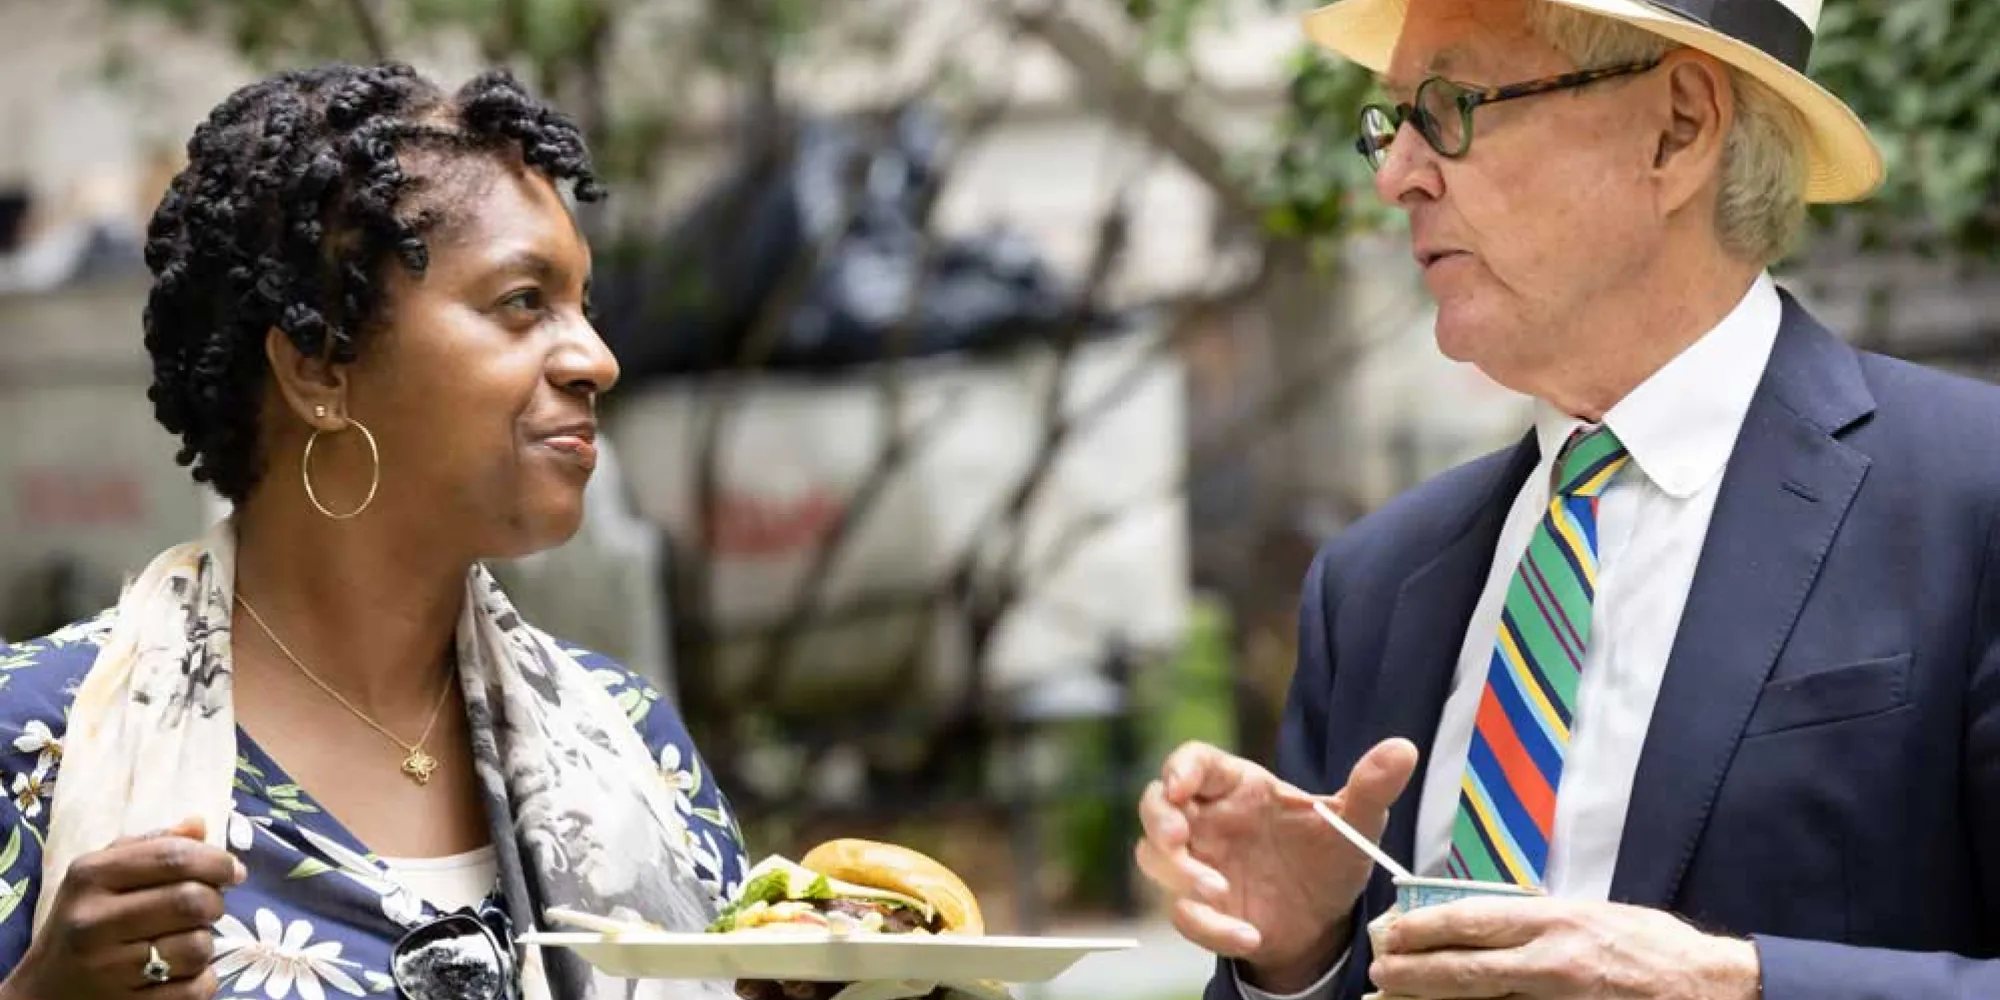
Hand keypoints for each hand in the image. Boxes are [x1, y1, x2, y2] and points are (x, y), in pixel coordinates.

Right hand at [4, 816, 245, 999]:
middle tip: (207, 909)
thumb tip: (200, 824)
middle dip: (215, 903)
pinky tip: (180, 974)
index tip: (233, 871)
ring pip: (198, 947)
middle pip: (192, 900)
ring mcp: (107, 969)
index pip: (173, 857)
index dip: (217, 861)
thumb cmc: (85, 923)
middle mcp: (93, 921)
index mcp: (91, 876)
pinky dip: (201, 980)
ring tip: (185, 942)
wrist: (42, 993)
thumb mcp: (101, 876)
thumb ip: (151, 846)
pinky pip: (195, 989)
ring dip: (206, 944)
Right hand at [1134, 738, 1418, 992]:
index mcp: (1239, 787)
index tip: (1182, 787)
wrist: (1325, 921)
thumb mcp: (1357, 824)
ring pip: (1153, 859)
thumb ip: (1371, 787)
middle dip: (1159, 821)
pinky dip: (1209, 927)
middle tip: (1180, 840)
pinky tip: (1249, 935)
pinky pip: (1182, 914)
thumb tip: (1403, 748)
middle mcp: (1209, 821)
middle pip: (1154, 804)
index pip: (1194, 761)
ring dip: (1179, 876)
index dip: (1180, 769)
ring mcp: (1198, 863)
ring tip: (1220, 892)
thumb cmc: (1330, 858)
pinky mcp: (1199, 907)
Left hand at [1370, 897, 1761, 999]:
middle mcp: (1553, 963)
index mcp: (1557, 922)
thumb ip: (1541, 920)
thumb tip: (1486, 921)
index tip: (1392, 931)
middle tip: (1378, 973)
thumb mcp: (1593, 916)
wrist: (1711, 989)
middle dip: (1414, 972)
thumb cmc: (1653, 948)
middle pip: (1467, 970)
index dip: (1425, 928)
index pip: (1474, 920)